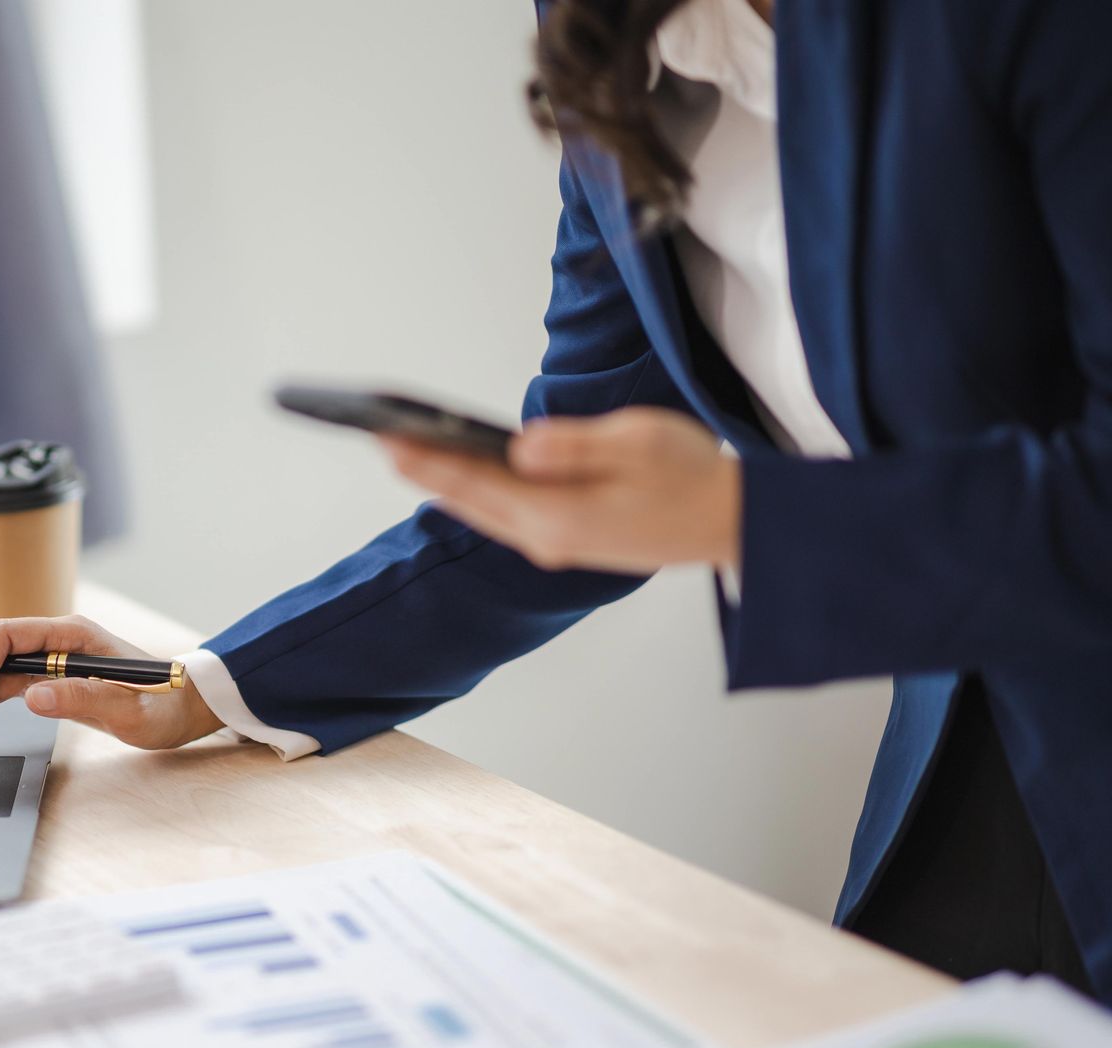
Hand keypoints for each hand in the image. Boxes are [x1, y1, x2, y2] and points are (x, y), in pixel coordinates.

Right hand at [0, 614, 223, 749]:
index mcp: (71, 634)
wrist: (183, 708)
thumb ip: (81, 699)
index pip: (8, 635)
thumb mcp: (128, 707)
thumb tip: (32, 697)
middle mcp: (52, 644)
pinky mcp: (47, 686)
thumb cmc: (163, 703)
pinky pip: (1, 691)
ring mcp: (46, 665)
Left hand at [382, 407, 741, 575]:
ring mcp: (556, 546)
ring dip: (445, 482)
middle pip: (468, 499)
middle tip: (378, 436)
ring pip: (484, 511)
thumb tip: (519, 447)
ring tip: (407, 451)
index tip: (385, 437)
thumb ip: (573, 446)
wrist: (733, 524)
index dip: (426, 458)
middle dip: (422, 468)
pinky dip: (477, 494)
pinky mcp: (568, 541)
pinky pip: (507, 516)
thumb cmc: (692, 474)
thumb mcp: (636, 441)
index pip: (474, 482)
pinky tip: (459, 477)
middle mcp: (547, 539)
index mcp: (559, 515)